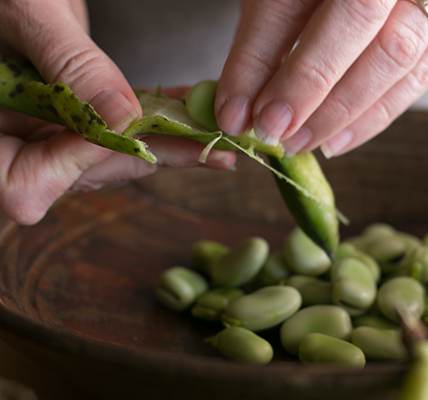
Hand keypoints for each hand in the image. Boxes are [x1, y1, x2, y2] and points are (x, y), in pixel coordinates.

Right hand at [0, 0, 235, 224]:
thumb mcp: (28, 10)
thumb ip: (70, 63)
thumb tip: (125, 118)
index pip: (23, 186)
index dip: (76, 166)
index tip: (125, 131)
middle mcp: (8, 141)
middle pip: (78, 174)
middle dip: (149, 158)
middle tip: (213, 149)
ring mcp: (35, 130)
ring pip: (103, 155)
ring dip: (162, 142)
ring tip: (212, 133)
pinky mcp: (63, 116)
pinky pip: (110, 129)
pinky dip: (149, 120)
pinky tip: (185, 107)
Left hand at [216, 0, 427, 156]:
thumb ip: (265, 41)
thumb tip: (238, 112)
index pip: (290, 0)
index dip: (260, 59)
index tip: (235, 115)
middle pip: (357, 18)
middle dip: (308, 87)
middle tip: (273, 134)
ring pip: (399, 53)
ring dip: (343, 110)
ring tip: (301, 143)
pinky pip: (424, 73)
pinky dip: (378, 114)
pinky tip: (341, 138)